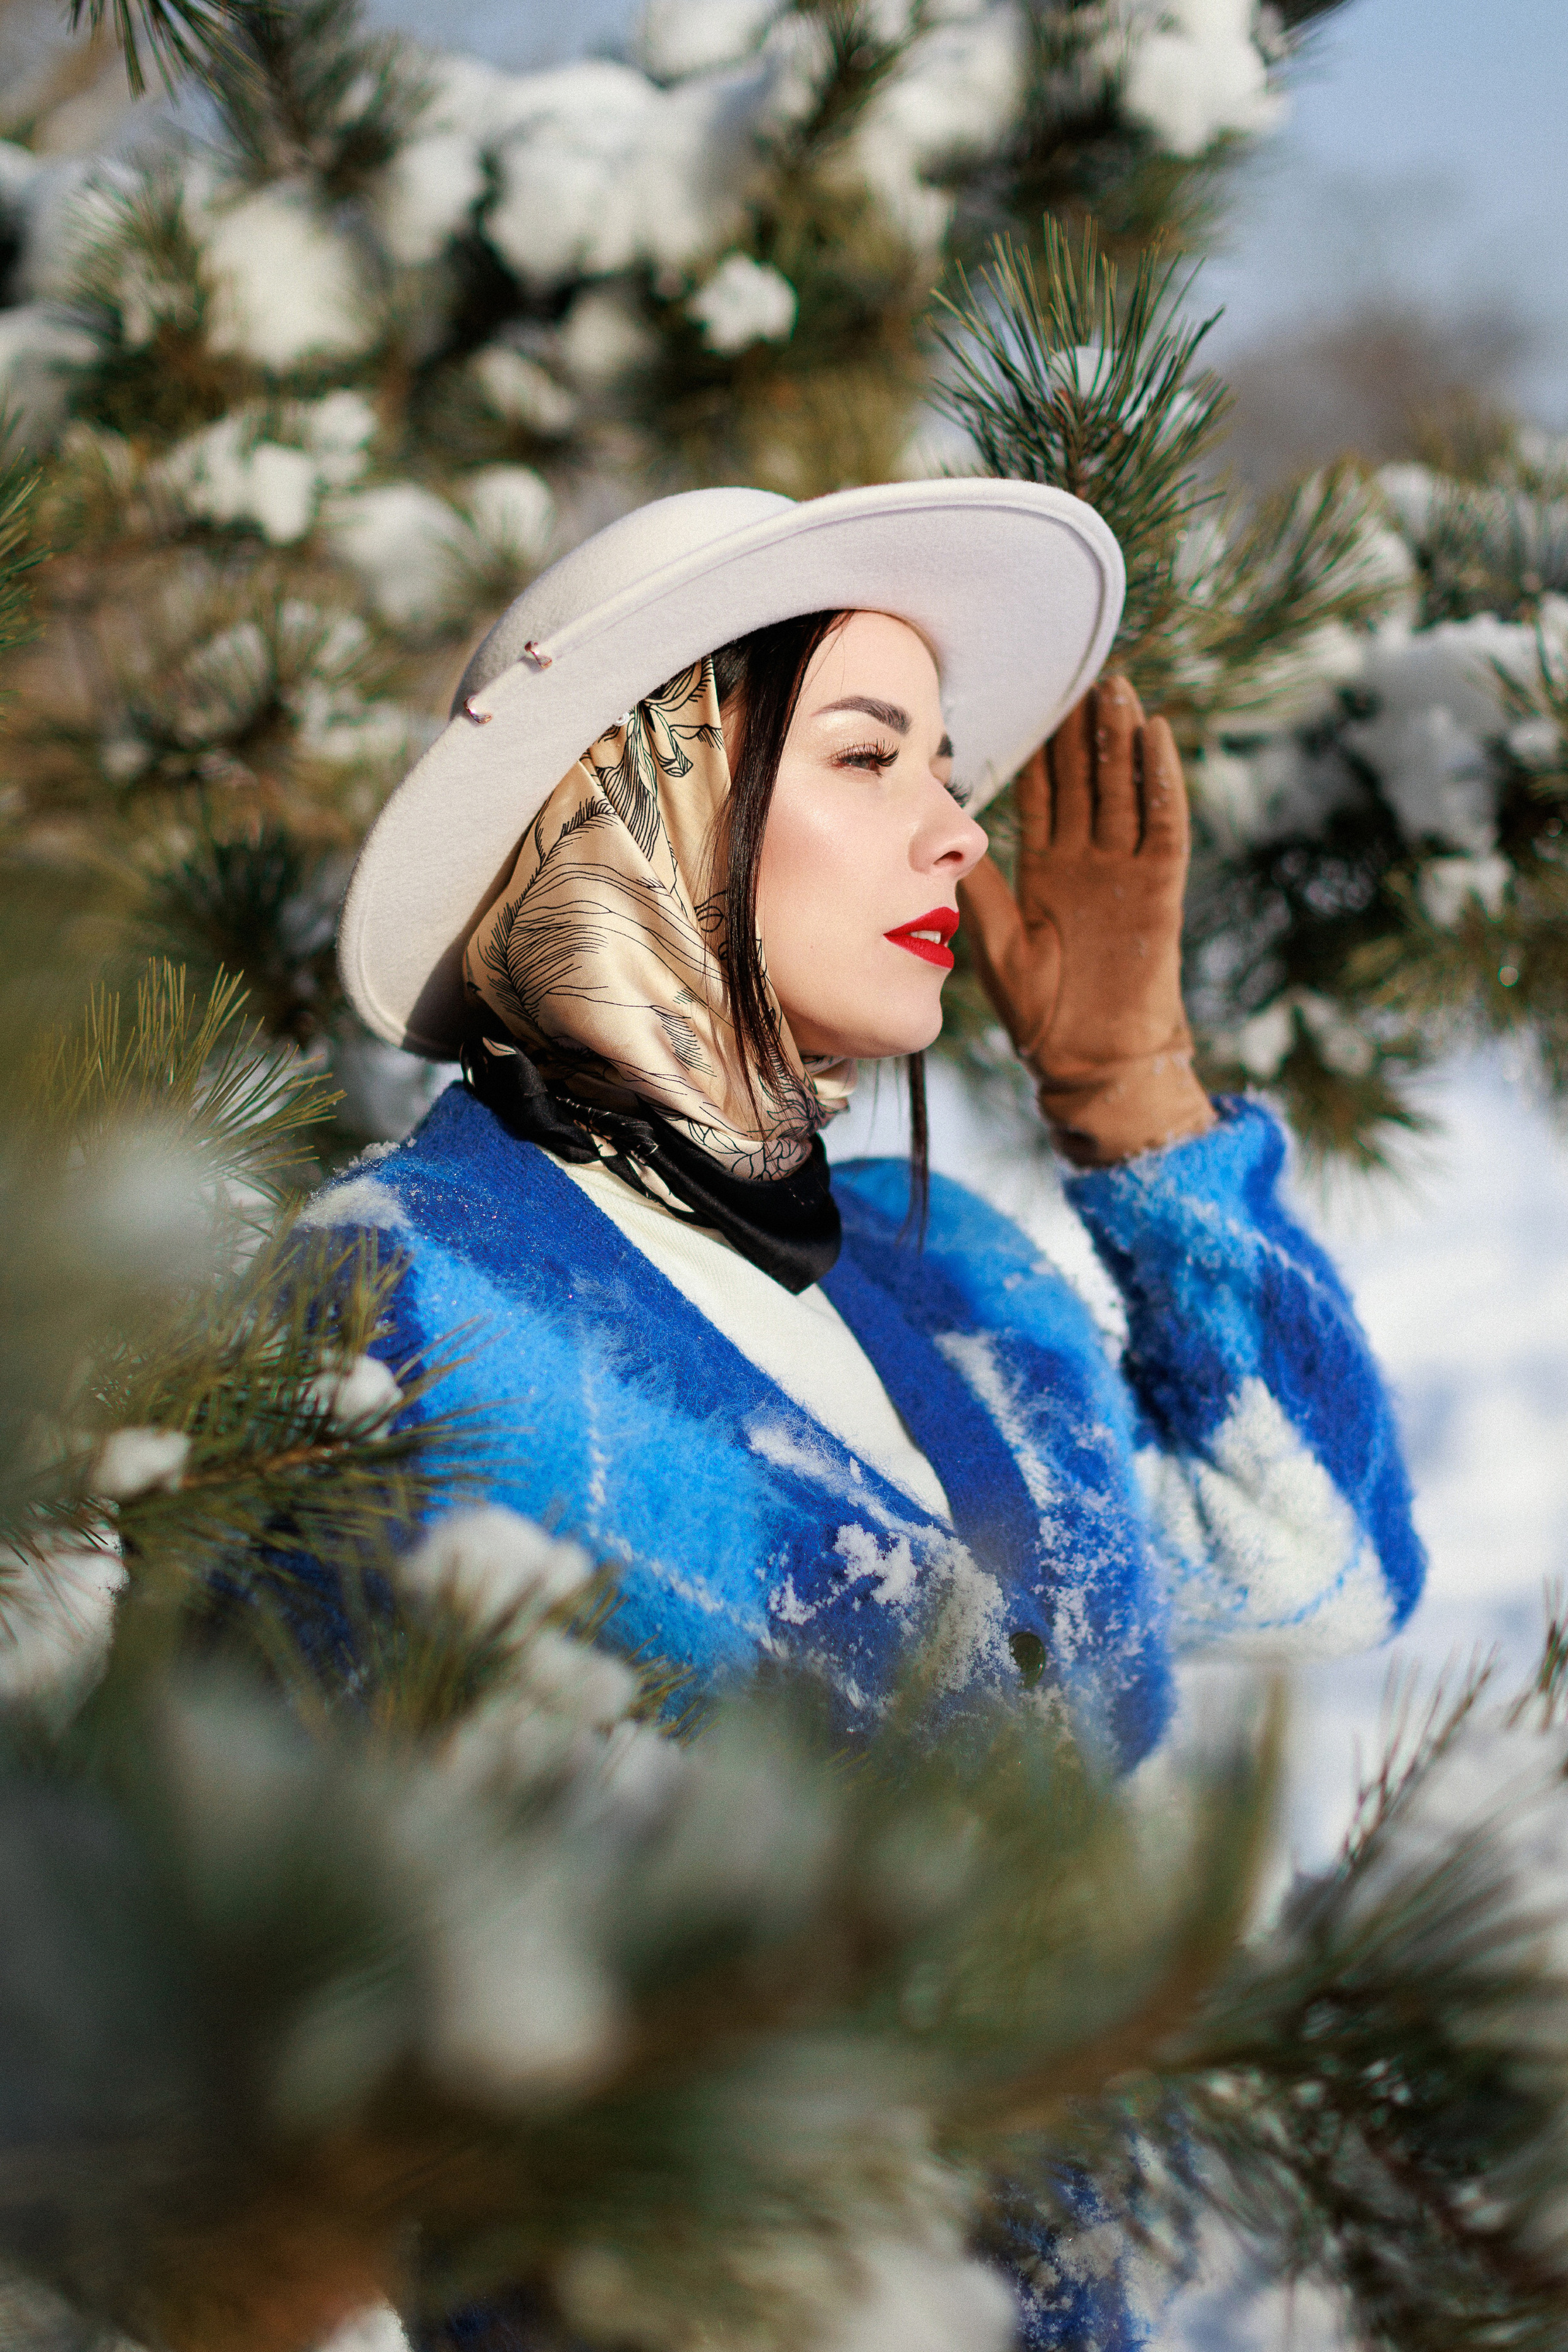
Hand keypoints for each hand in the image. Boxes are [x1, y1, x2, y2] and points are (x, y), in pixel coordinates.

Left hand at [957, 675, 1213, 1166]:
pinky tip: (1156, 737)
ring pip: (1125, 791)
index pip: (1047, 796)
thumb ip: (978, 887)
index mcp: (1049, 872)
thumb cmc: (1039, 1010)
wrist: (1088, 1058)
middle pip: (1089, 781)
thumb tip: (938, 838)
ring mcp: (1126, 873)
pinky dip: (1161, 781)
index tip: (1039, 702)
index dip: (1045, 751)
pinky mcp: (1158, 890)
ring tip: (1118, 689)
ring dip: (1123, 741)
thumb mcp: (994, 940)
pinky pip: (1163, 825)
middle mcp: (1090, 864)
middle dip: (1087, 731)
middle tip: (1087, 674)